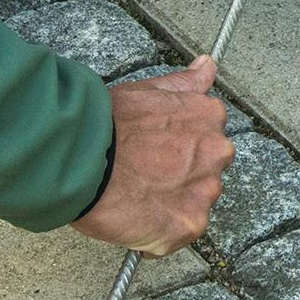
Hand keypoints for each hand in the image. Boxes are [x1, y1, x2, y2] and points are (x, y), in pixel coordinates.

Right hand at [71, 56, 233, 253]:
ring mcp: (204, 191)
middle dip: (181, 175)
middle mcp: (216, 153)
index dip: (179, 146)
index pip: (208, 136)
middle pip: (206, 170)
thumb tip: (207, 65)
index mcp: (209, 116)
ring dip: (171, 204)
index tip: (156, 150)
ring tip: (135, 197)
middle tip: (143, 175)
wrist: (82, 159)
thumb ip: (184, 83)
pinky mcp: (188, 225)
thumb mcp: (148, 90)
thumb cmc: (108, 123)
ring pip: (194, 203)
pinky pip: (178, 234)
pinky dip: (159, 233)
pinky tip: (133, 219)